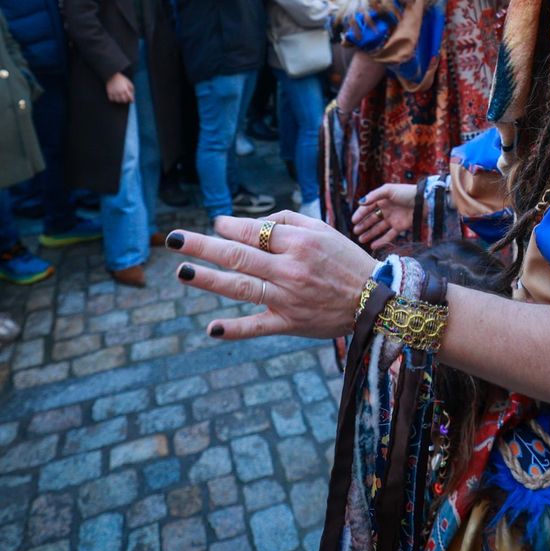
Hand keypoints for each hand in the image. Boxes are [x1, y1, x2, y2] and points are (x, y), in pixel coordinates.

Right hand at [105, 73, 134, 103]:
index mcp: (125, 89)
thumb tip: (133, 94)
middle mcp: (120, 92)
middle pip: (124, 100)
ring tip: (121, 99)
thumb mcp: (128, 82)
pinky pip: (111, 99)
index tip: (132, 100)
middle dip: (126, 100)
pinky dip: (113, 99)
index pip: (130, 97)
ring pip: (118, 101)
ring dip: (120, 101)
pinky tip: (115, 98)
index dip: (132, 100)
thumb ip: (131, 88)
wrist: (112, 75)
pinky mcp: (109, 92)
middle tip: (126, 100)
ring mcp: (114, 93)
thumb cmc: (121, 79)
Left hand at [170, 210, 377, 340]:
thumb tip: (249, 223)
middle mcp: (291, 269)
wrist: (375, 301)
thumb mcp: (322, 229)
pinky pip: (259, 327)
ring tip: (183, 272)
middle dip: (203, 246)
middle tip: (174, 239)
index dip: (229, 226)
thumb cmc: (345, 259)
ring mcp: (288, 299)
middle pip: (238, 256)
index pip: (253, 231)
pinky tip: (212, 329)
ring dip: (209, 280)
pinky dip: (235, 329)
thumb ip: (286, 220)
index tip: (217, 224)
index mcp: (299, 243)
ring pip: (242, 287)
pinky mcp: (291, 324)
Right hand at [353, 183, 416, 250]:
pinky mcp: (400, 227)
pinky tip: (373, 245)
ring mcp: (393, 219)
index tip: (353, 221)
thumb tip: (360, 202)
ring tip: (361, 239)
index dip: (360, 214)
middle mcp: (386, 210)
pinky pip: (389, 235)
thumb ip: (374, 195)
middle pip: (372, 219)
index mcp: (383, 200)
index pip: (368, 208)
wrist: (423, 201)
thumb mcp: (388, 190)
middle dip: (363, 225)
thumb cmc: (406, 192)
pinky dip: (381, 241)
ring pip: (378, 228)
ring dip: (370, 234)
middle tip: (355, 232)